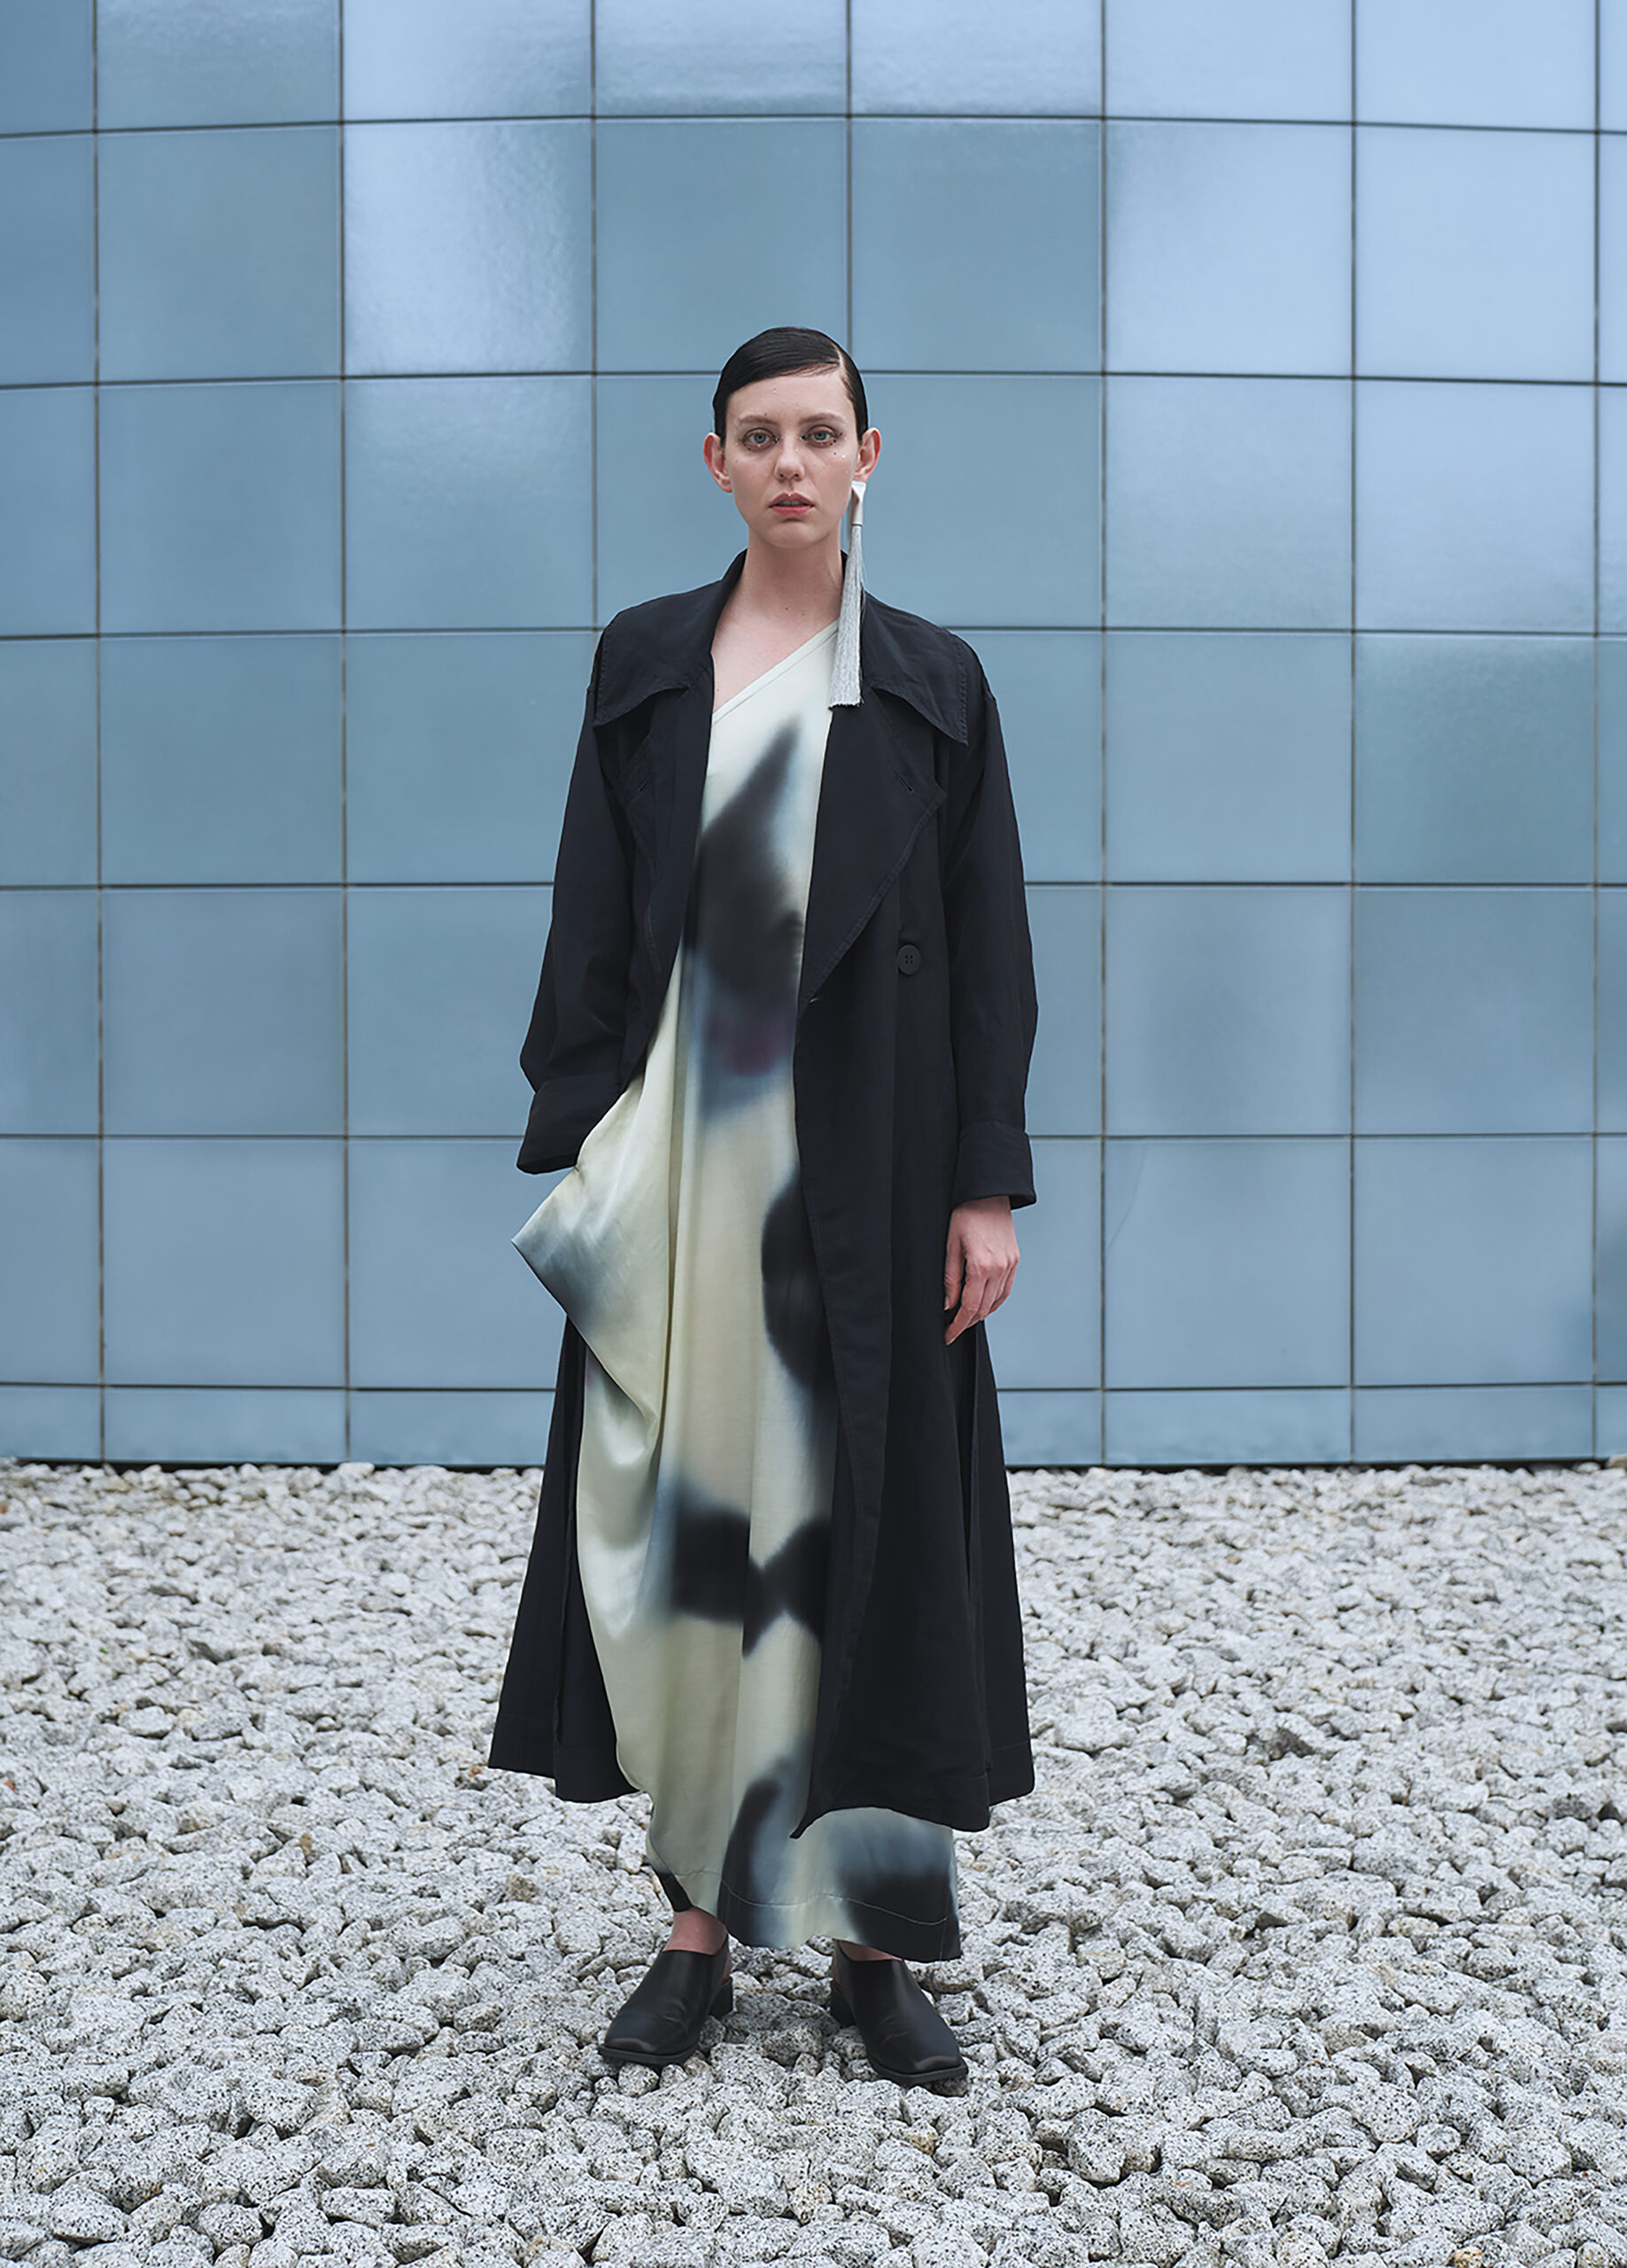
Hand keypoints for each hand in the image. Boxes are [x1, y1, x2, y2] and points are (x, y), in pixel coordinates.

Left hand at [943, 1196, 1018, 1344]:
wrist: (988, 1194)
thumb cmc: (965, 1215)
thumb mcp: (950, 1245)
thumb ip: (950, 1278)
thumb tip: (948, 1305)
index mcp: (981, 1266)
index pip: (970, 1308)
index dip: (958, 1325)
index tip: (948, 1336)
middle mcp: (999, 1268)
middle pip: (984, 1309)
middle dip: (967, 1323)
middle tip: (952, 1329)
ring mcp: (1010, 1265)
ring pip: (996, 1302)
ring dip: (981, 1314)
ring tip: (965, 1318)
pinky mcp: (1015, 1260)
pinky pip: (1006, 1290)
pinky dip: (994, 1302)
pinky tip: (984, 1304)